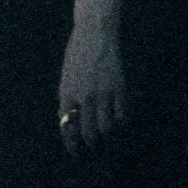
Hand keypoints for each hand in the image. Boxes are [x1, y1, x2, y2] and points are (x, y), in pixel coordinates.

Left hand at [58, 18, 127, 158]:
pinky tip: (120, 125)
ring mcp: (104, 93)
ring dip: (107, 139)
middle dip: (91, 147)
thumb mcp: (65, 77)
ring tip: (108, 141)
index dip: (72, 145)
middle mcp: (85, 97)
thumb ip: (66, 100)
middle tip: (94, 151)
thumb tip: (66, 121)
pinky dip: (122, 125)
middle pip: (89, 133)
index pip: (68, 128)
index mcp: (67, 94)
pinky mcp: (120, 88)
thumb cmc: (77, 55)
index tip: (77, 154)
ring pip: (108, 128)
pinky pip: (122, 115)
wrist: (95, 33)